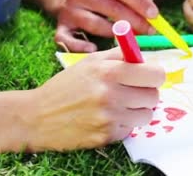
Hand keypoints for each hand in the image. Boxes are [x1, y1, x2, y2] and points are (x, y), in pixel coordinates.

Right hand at [25, 47, 165, 150]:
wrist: (37, 116)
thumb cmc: (67, 85)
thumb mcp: (90, 61)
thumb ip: (120, 56)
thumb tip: (147, 56)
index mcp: (109, 71)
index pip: (155, 74)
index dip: (154, 75)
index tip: (148, 77)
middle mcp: (111, 94)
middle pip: (154, 96)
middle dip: (147, 93)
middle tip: (133, 92)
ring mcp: (109, 117)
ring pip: (147, 115)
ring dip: (138, 110)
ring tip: (120, 105)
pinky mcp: (106, 136)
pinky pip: (131, 129)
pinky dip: (124, 123)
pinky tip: (107, 117)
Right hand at [55, 0, 157, 52]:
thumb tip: (149, 3)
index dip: (140, 2)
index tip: (154, 15)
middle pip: (111, 7)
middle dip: (134, 21)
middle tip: (149, 31)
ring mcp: (68, 10)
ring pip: (95, 25)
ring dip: (117, 34)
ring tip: (132, 39)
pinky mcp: (61, 27)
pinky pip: (66, 39)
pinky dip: (79, 46)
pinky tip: (93, 49)